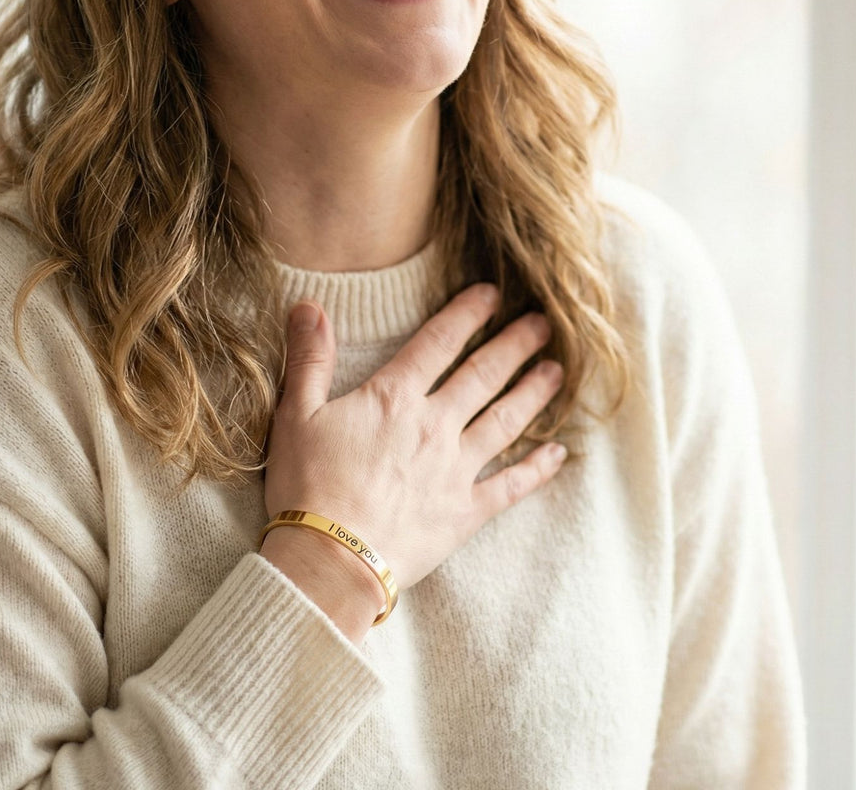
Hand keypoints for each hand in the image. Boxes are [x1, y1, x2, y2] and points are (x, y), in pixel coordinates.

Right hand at [263, 284, 565, 594]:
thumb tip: (307, 304)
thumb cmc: (307, 488)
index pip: (438, 342)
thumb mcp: (296, 414)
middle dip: (515, 344)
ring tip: (557, 370)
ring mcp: (455, 469)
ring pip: (506, 420)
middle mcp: (434, 425)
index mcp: (394, 398)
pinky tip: (558, 453)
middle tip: (544, 322)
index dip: (467, 313)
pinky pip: (511, 485)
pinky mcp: (465, 513)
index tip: (492, 293)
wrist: (330, 562)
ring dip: (533, 392)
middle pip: (483, 374)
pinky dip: (537, 469)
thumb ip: (309, 357)